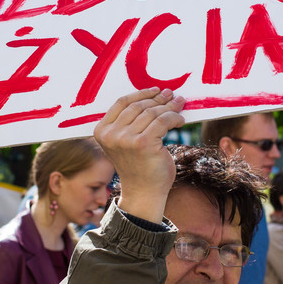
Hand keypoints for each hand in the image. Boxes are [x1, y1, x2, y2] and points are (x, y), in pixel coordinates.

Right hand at [93, 88, 184, 223]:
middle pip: (138, 106)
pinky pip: (163, 121)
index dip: (141, 94)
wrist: (144, 193)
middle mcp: (111, 134)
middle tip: (172, 96)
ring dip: (169, 107)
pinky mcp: (143, 143)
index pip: (122, 103)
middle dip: (158, 99)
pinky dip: (174, 118)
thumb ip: (130, 122)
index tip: (156, 90)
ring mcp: (126, 139)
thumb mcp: (126, 142)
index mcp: (102, 131)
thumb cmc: (139, 167)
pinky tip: (180, 120)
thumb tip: (157, 95)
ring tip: (179, 105)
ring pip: (152, 112)